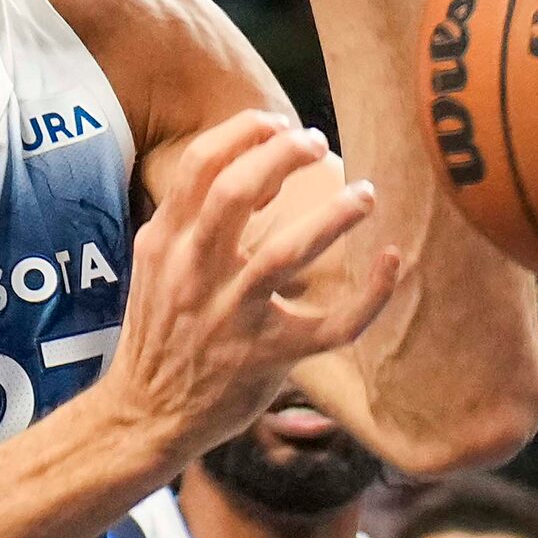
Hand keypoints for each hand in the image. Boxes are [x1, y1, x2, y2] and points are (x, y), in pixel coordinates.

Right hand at [98, 109, 398, 462]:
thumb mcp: (156, 266)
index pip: (200, 166)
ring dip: (333, 215)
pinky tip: (391, 260)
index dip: (245, 133)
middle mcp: (194, 275)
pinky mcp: (268, 358)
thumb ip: (191, 220)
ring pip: (285, 253)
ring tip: (365, 193)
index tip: (279, 124)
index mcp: (165, 245)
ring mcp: (231, 318)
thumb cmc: (161, 332)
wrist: (146, 413)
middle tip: (317, 143)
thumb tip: (258, 175)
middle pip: (234, 192)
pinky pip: (333, 324)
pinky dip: (371, 292)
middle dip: (283, 156)